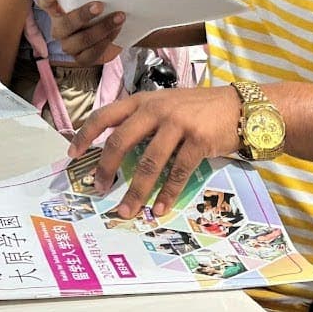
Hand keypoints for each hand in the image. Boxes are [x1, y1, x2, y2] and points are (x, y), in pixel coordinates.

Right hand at [36, 0, 124, 65]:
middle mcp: (59, 29)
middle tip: (99, 5)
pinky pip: (91, 54)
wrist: (109, 34)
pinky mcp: (80, 58)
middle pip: (65, 24)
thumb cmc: (99, 10)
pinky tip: (115, 31)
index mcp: (56, 11)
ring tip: (119, 17)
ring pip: (81, 40)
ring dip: (102, 28)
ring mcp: (68, 45)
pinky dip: (105, 42)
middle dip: (83, 15)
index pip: (44, 3)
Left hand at [69, 87, 242, 218]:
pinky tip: (159, 208)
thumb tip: (118, 152)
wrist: (240, 107)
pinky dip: (167, 194)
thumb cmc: (200, 109)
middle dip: (106, 168)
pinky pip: (178, 172)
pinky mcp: (198, 140)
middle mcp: (157, 109)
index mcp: (144, 101)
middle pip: (122, 140)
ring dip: (136, 190)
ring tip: (127, 210)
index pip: (106, 114)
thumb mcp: (167, 105)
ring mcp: (178, 124)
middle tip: (98, 188)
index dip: (86, 133)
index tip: (72, 153)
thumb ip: (144, 121)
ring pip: (150, 162)